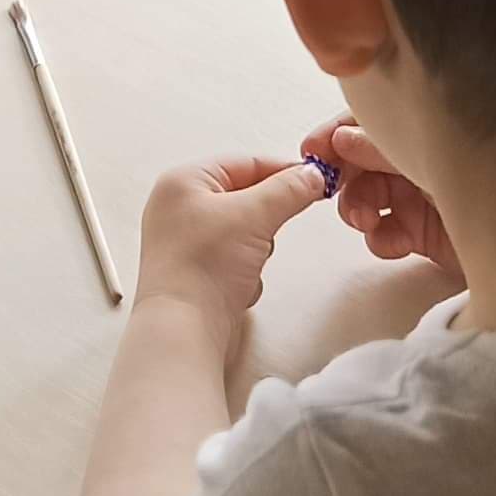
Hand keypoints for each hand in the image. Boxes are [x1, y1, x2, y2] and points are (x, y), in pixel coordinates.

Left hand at [134, 151, 332, 317]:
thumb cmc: (204, 267)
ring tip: (244, 266)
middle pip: (246, 199)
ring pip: (245, 233)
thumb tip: (312, 176)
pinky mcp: (196, 273)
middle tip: (264, 235)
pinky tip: (235, 287)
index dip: (283, 172)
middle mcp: (179, 208)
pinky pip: (236, 261)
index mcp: (183, 182)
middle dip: (264, 222)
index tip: (316, 181)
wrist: (185, 332)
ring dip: (257, 251)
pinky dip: (245, 274)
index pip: (245, 163)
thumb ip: (288, 190)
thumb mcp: (254, 216)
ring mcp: (186, 242)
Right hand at [304, 117, 462, 283]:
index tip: (311, 151)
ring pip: (368, 199)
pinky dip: (382, 239)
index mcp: (422, 126)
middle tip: (333, 191)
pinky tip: (394, 241)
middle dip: (344, 177)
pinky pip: (387, 234)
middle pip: (361, 161)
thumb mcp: (433, 156)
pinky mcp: (426, 234)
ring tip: (367, 219)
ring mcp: (422, 195)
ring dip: (358, 208)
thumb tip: (341, 139)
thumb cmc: (492, 178)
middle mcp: (419, 157)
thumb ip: (384, 147)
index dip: (335, 133)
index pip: (367, 121)